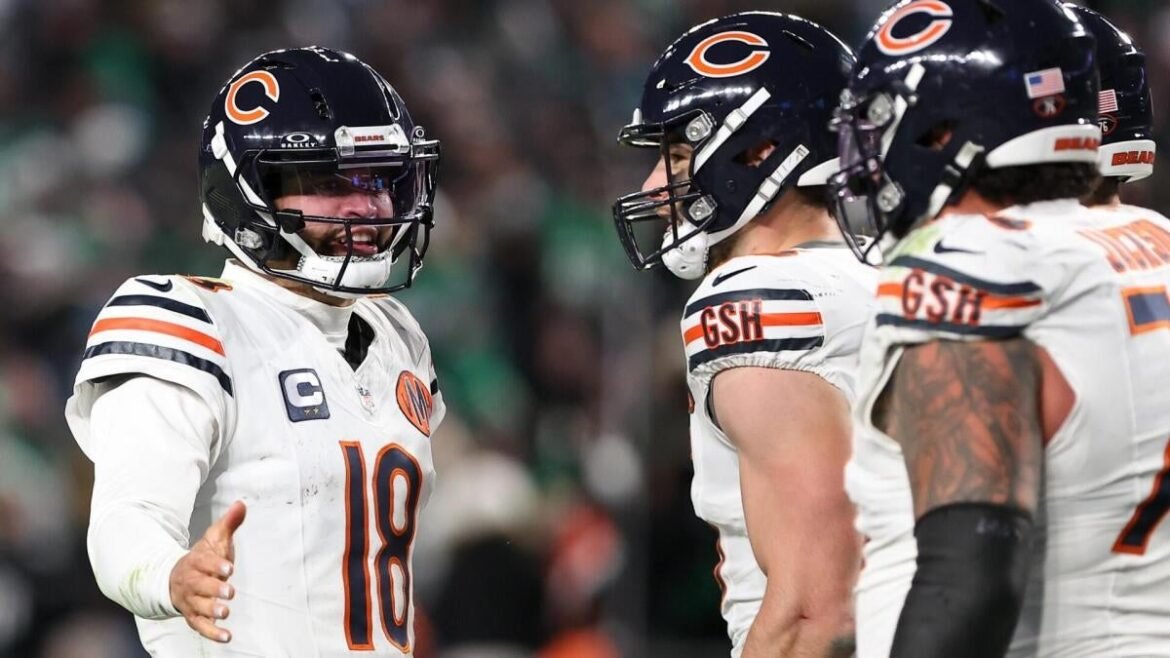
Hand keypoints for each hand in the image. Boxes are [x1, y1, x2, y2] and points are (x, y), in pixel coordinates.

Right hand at [169, 500, 245, 642]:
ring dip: (211, 611)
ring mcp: (191, 600)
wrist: (176, 578)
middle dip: (214, 589)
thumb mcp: (214, 539)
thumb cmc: (202, 558)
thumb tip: (241, 504)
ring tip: (225, 613)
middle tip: (230, 591)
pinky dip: (212, 632)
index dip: (215, 564)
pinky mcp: (193, 616)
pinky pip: (200, 626)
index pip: (204, 562)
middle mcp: (191, 582)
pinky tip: (227, 636)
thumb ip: (229, 523)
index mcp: (196, 561)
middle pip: (200, 586)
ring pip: (198, 606)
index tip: (228, 567)